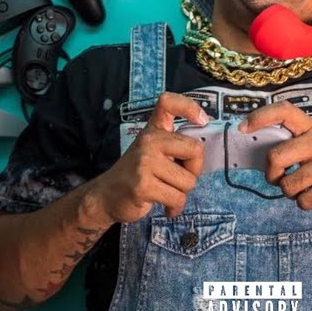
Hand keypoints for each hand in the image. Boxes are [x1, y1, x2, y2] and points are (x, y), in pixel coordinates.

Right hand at [87, 93, 208, 222]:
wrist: (106, 196)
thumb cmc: (137, 173)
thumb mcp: (152, 151)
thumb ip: (175, 145)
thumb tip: (205, 145)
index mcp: (153, 130)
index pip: (168, 103)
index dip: (189, 107)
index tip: (202, 121)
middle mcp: (149, 141)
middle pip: (196, 150)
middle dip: (194, 170)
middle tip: (179, 178)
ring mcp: (144, 162)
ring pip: (188, 181)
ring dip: (182, 193)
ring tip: (165, 192)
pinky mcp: (143, 185)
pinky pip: (177, 198)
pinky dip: (175, 207)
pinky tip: (166, 207)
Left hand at [240, 102, 311, 212]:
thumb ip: (294, 143)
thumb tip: (257, 149)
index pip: (285, 112)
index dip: (261, 116)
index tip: (243, 128)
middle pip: (276, 156)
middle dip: (271, 173)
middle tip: (279, 178)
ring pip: (289, 184)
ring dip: (290, 192)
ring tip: (303, 187)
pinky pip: (304, 201)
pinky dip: (304, 203)